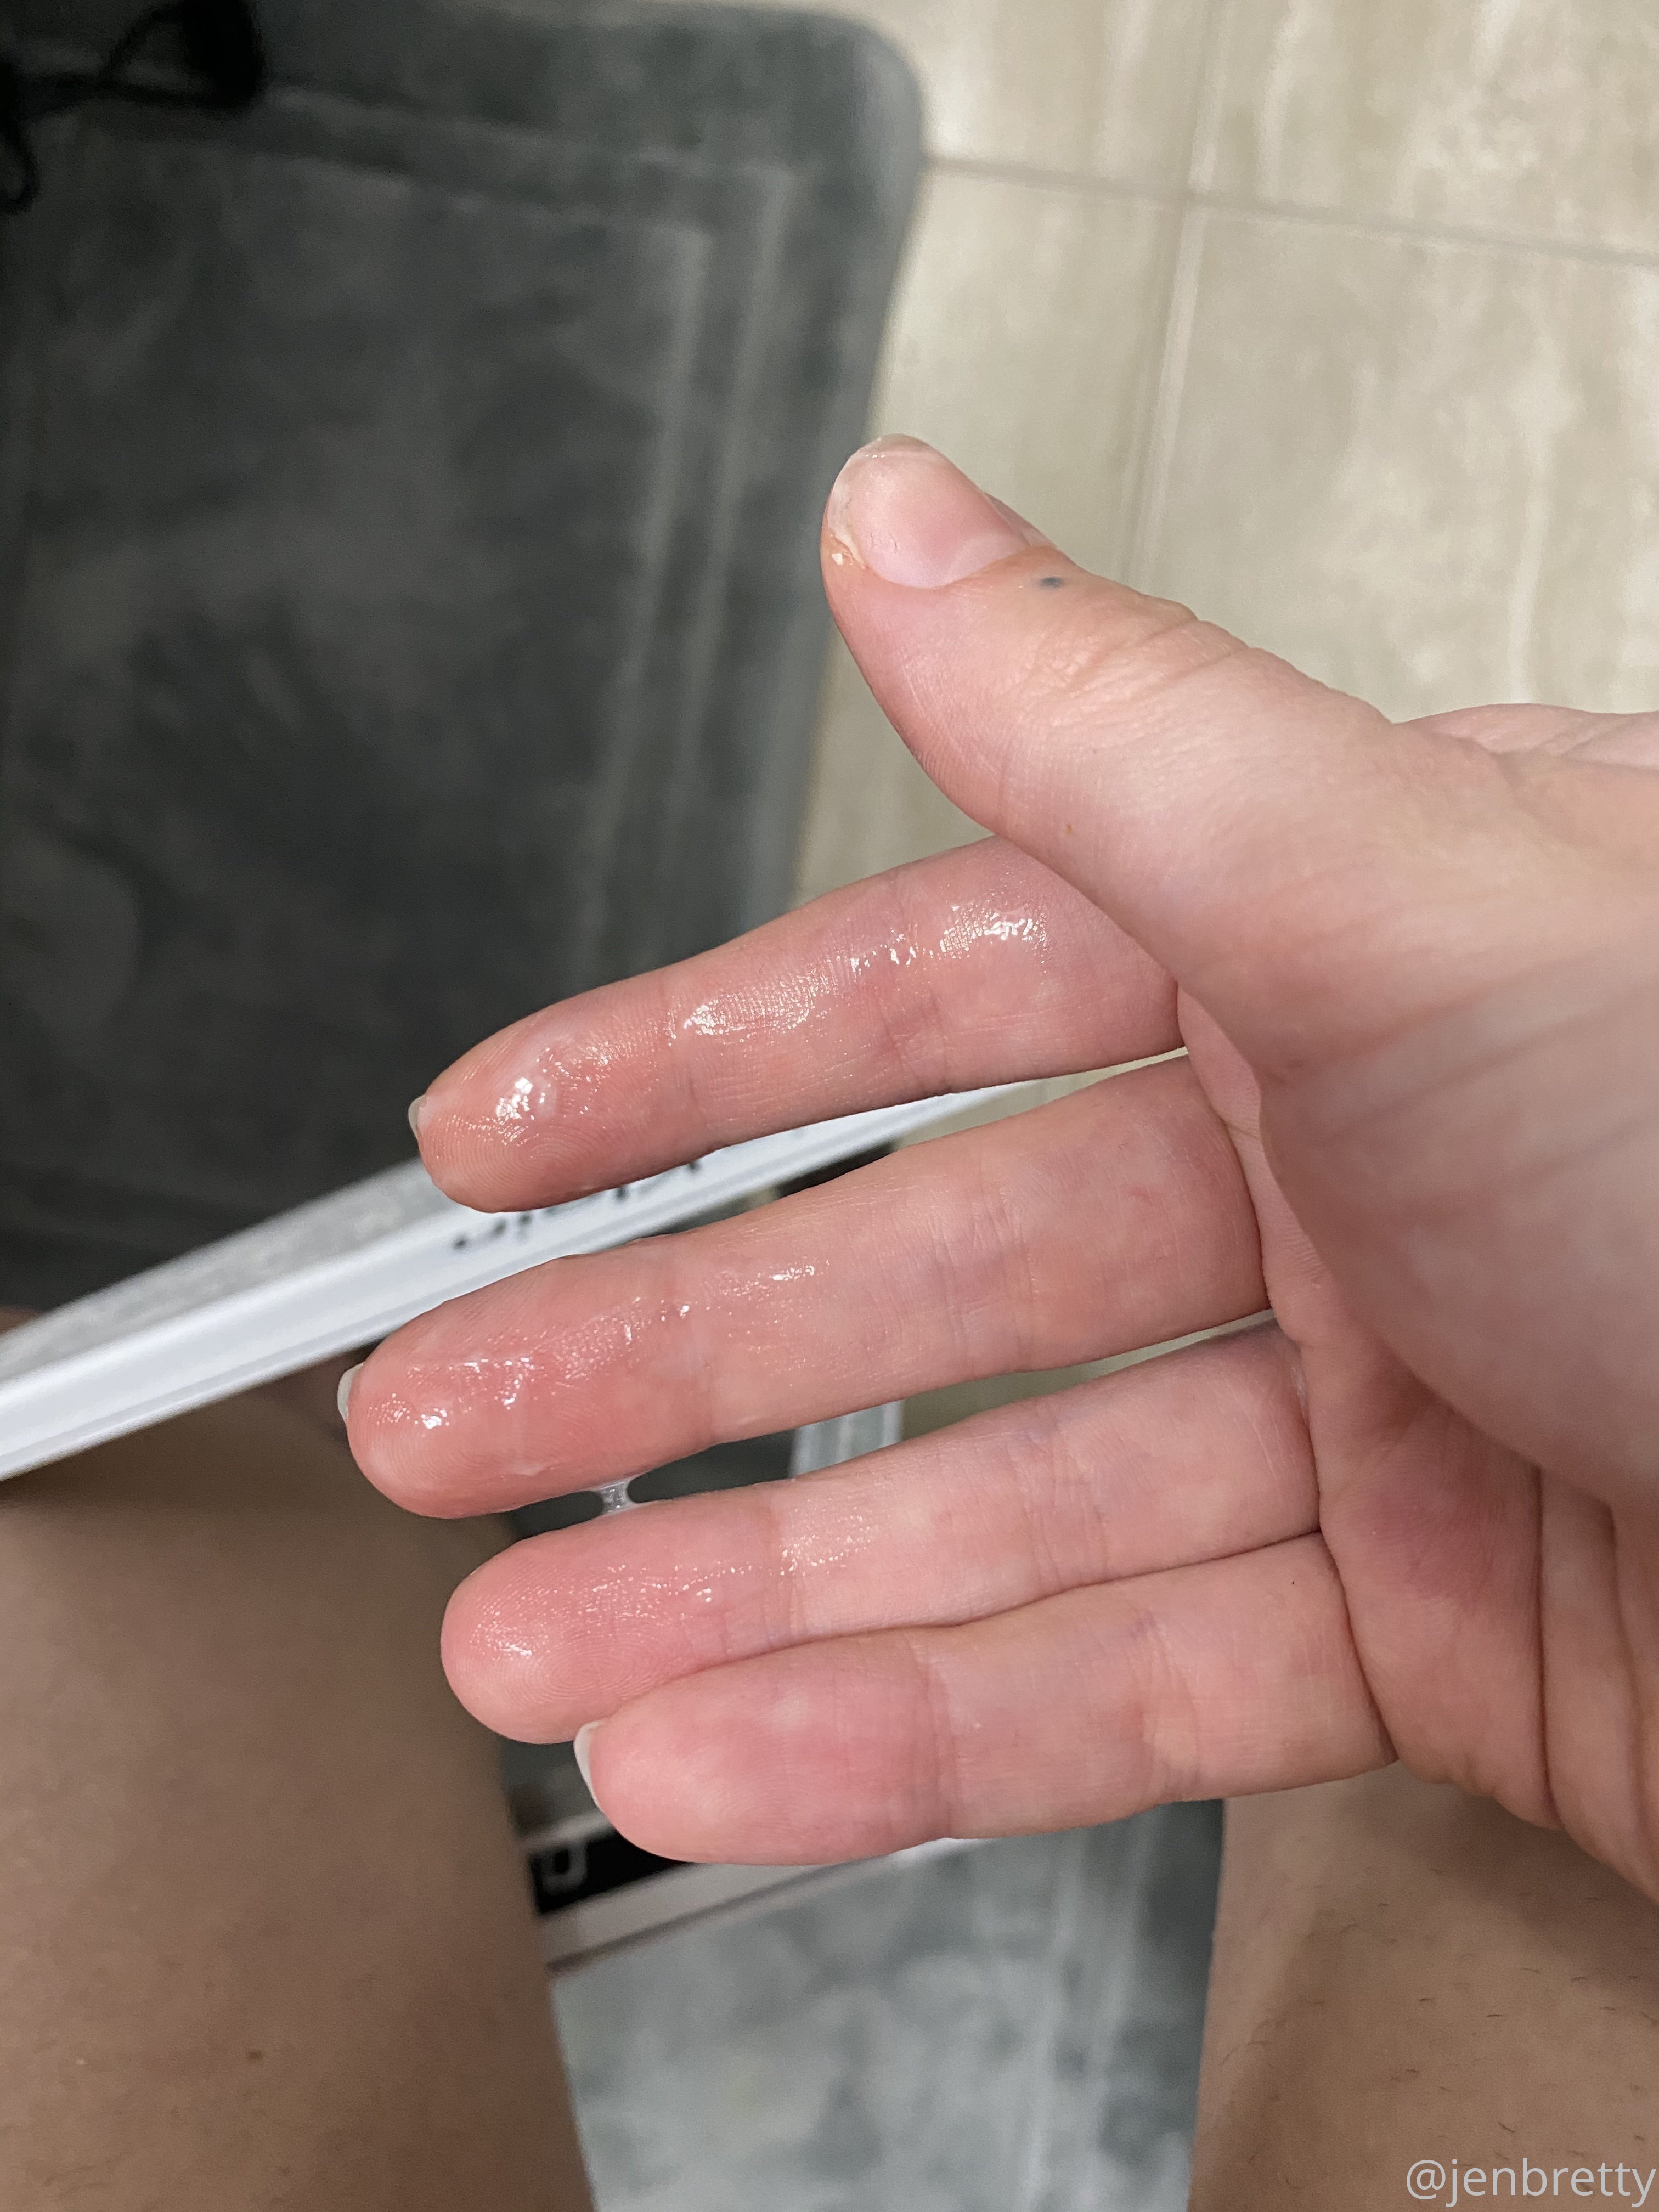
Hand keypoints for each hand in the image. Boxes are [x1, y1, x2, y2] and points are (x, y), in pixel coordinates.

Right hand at [344, 437, 1658, 1890]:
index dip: (695, 1058)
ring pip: (1003, 1510)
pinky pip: (1133, 1682)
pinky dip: (934, 1733)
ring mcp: (1381, 1417)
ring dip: (759, 1593)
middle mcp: (1351, 1167)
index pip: (937, 985)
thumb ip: (1124, 728)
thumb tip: (906, 525)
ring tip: (545, 1651)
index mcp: (1340, 949)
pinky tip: (747, 1753)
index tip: (507, 1129)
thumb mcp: (1424, 896)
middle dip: (669, 1366)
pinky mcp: (1432, 1638)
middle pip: (934, 1276)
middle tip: (452, 1427)